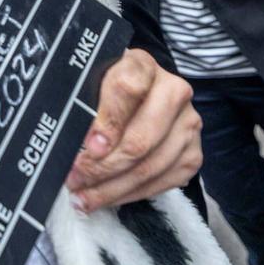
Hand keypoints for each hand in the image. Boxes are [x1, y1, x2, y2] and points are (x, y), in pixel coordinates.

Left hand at [64, 49, 201, 212]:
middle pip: (141, 139)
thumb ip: (82, 104)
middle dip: (103, 167)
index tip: (89, 147)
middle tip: (74, 180)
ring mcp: (188, 123)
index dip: (108, 121)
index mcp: (143, 65)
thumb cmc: (105, 87)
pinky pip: (163, 183)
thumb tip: (70, 140)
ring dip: (112, 188)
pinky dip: (131, 195)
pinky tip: (107, 198)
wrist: (139, 92)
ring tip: (83, 197)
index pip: (129, 89)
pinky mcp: (193, 152)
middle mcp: (174, 91)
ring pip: (151, 166)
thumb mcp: (90, 83)